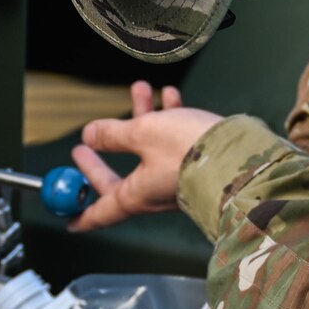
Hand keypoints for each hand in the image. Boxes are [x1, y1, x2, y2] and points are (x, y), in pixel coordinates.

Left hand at [68, 82, 221, 231]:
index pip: (100, 212)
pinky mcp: (196, 163)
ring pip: (149, 149)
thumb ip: (113, 134)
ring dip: (141, 118)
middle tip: (86, 142)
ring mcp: (175, 178)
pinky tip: (170, 95)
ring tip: (139, 89)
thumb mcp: (142, 133)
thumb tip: (91, 135)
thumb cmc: (190, 150)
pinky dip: (169, 118)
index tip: (67, 219)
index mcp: (136, 195)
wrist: (240, 153)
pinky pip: (174, 141)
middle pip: (120, 178)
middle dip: (105, 154)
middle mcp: (154, 192)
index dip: (81, 214)